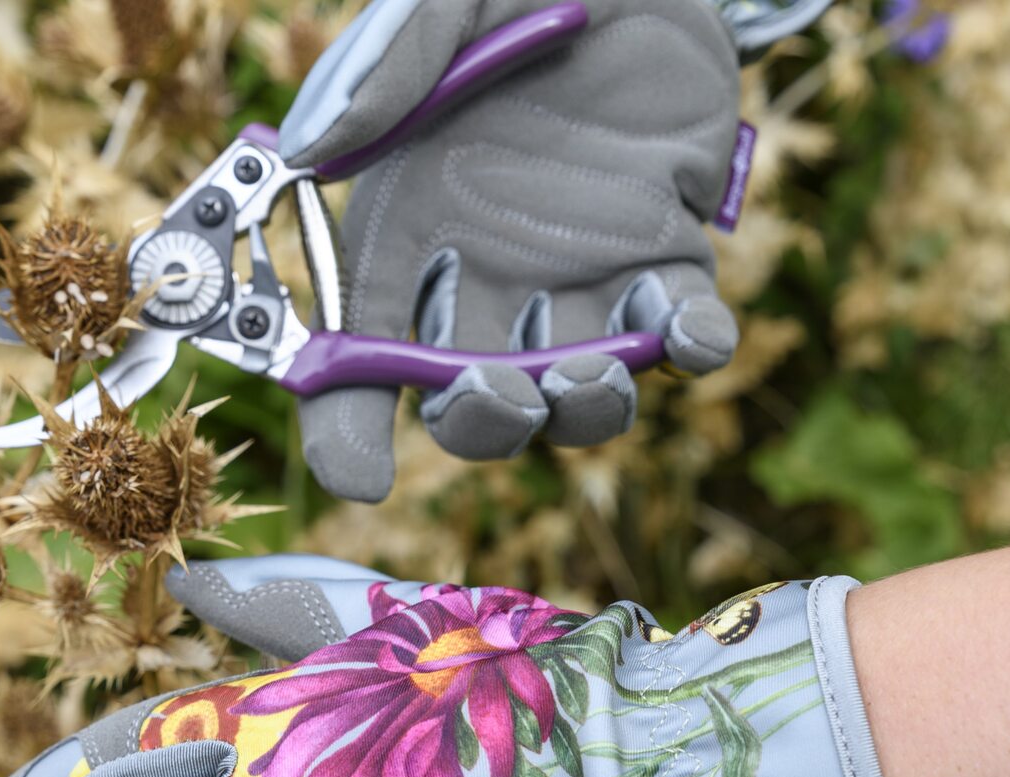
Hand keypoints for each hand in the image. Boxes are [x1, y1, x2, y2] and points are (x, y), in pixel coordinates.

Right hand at [279, 0, 751, 501]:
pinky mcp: (668, 254)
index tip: (358, 477)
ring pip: (576, 391)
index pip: (364, 354)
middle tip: (506, 396)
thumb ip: (384, 67)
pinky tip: (693, 333)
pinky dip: (691, 348)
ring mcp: (583, 274)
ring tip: (596, 371)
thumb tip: (316, 149)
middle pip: (472, 400)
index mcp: (412, 227)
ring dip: (584, 408)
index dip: (349, 426)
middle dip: (485, 424)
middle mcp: (491, 273)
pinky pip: (679, 330)